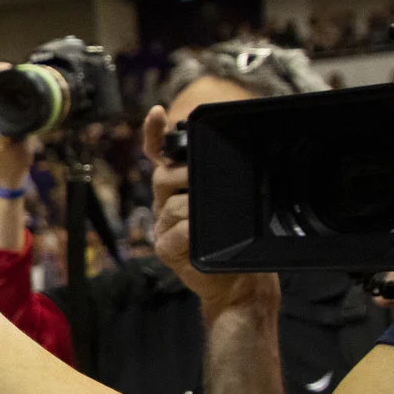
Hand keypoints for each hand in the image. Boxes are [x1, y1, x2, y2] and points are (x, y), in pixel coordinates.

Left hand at [0, 63, 33, 188]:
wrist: (9, 172)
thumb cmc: (8, 160)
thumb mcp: (10, 143)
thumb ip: (13, 128)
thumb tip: (22, 114)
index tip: (6, 68)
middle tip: (15, 69)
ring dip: (2, 77)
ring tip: (18, 73)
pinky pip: (0, 93)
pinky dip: (8, 85)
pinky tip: (21, 84)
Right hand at [144, 104, 276, 317]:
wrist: (238, 281)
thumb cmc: (236, 239)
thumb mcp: (231, 202)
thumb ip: (220, 180)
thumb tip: (234, 152)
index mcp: (178, 188)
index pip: (159, 156)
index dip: (155, 134)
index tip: (158, 112)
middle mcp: (165, 204)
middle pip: (163, 176)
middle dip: (184, 173)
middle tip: (207, 175)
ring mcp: (163, 227)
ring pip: (171, 205)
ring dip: (193, 208)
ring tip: (210, 217)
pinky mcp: (166, 250)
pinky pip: (173, 233)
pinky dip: (188, 233)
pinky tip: (198, 235)